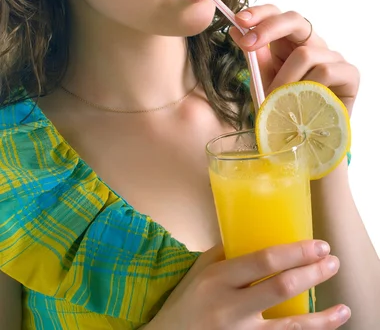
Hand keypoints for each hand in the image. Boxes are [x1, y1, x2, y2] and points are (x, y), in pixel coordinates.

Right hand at [147, 240, 350, 328]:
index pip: (263, 261)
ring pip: (288, 328)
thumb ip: (227, 253)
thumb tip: (257, 235)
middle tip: (332, 261)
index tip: (317, 244)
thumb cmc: (185, 301)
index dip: (295, 252)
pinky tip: (324, 329)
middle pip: (280, 288)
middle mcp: (230, 307)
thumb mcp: (200, 270)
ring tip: (343, 308)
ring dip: (320, 318)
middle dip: (312, 273)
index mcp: (218, 278)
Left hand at [230, 5, 359, 115]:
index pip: (278, 14)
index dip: (260, 13)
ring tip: (277, 99)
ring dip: (284, 78)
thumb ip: (253, 56)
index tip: (238, 21)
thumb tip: (235, 29)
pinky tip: (303, 102)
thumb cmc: (282, 110)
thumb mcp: (262, 81)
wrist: (303, 144)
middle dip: (268, 28)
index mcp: (290, 43)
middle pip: (295, 19)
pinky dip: (308, 87)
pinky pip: (326, 70)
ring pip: (306, 53)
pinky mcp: (350, 74)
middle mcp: (313, 44)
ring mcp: (333, 57)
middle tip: (248, 44)